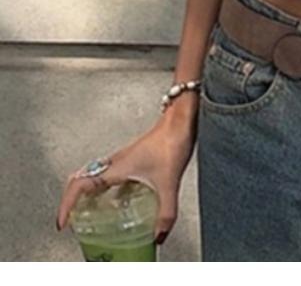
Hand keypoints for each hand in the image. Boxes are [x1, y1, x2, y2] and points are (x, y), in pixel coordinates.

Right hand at [55, 98, 198, 245]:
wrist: (180, 121)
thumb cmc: (171, 142)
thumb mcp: (168, 183)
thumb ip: (166, 212)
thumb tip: (159, 236)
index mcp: (114, 169)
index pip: (78, 185)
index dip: (66, 205)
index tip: (63, 223)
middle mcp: (114, 163)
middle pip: (81, 181)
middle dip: (73, 202)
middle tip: (73, 221)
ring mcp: (124, 159)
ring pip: (96, 177)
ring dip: (90, 195)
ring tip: (93, 214)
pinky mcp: (134, 158)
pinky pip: (113, 176)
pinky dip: (111, 190)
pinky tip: (124, 200)